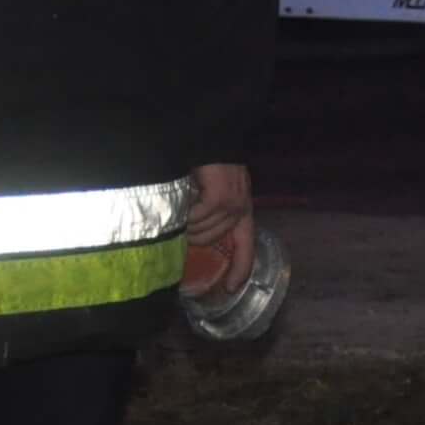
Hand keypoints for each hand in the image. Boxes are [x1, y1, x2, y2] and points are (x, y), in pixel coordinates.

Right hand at [180, 163, 255, 300]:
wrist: (210, 136)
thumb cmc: (208, 163)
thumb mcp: (215, 190)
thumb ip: (210, 212)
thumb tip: (192, 236)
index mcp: (244, 210)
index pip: (247, 247)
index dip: (240, 269)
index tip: (231, 288)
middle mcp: (241, 210)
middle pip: (210, 240)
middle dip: (190, 235)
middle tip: (177, 220)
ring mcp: (232, 205)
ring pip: (200, 231)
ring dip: (185, 222)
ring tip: (178, 204)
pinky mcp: (219, 199)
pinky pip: (195, 218)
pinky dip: (184, 212)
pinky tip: (180, 198)